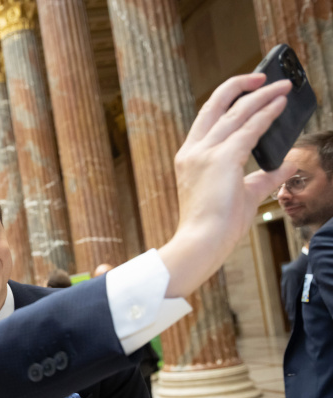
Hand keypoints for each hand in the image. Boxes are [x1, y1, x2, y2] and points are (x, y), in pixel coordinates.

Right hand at [160, 73, 295, 297]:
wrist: (202, 242)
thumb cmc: (215, 225)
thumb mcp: (242, 196)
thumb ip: (263, 177)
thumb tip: (286, 165)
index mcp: (190, 157)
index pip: (207, 118)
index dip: (227, 99)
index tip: (247, 90)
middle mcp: (194, 150)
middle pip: (216, 104)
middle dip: (241, 85)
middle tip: (264, 77)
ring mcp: (206, 153)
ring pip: (236, 113)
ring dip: (262, 96)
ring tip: (282, 87)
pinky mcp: (222, 159)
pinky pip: (249, 129)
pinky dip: (266, 115)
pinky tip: (280, 106)